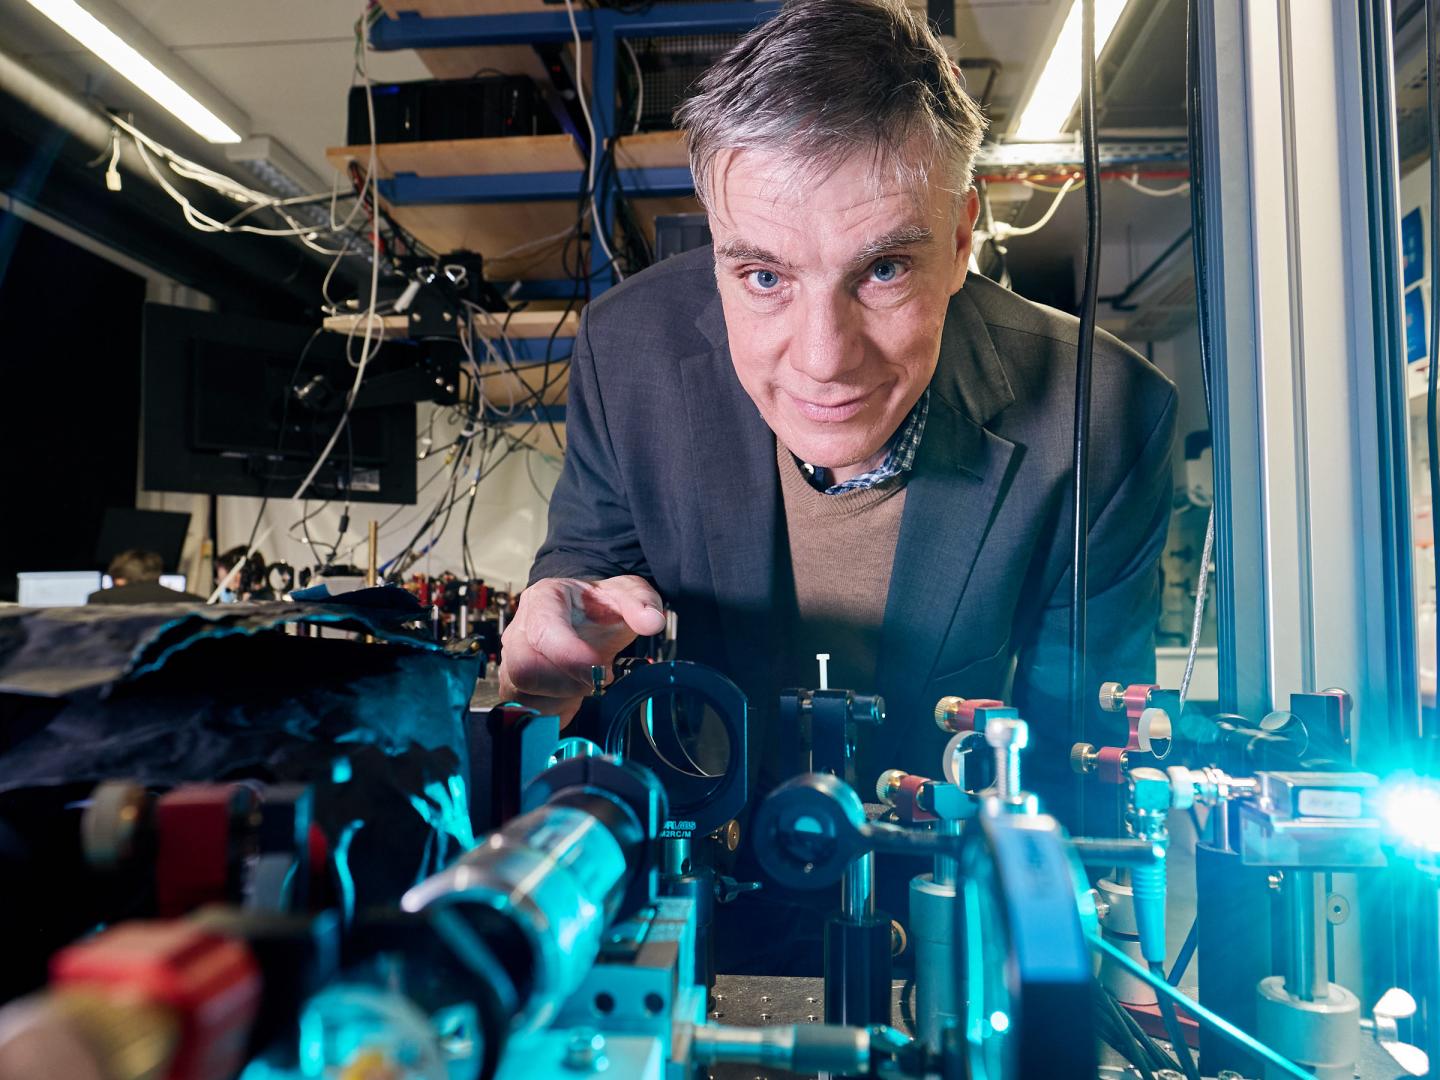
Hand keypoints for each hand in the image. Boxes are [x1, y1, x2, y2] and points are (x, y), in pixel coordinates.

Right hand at [497, 575, 666, 725]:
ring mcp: (512, 660)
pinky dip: (556, 709)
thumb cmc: (597, 607)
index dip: (569, 656)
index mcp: (543, 599)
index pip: (543, 631)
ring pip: (526, 694)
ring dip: (564, 697)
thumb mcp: (626, 593)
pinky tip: (573, 693)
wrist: (583, 617)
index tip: (599, 669)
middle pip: (526, 669)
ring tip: (586, 681)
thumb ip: (641, 603)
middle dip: (567, 683)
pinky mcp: (515, 687)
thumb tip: (651, 621)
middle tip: (599, 679)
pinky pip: (529, 709)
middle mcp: (519, 630)